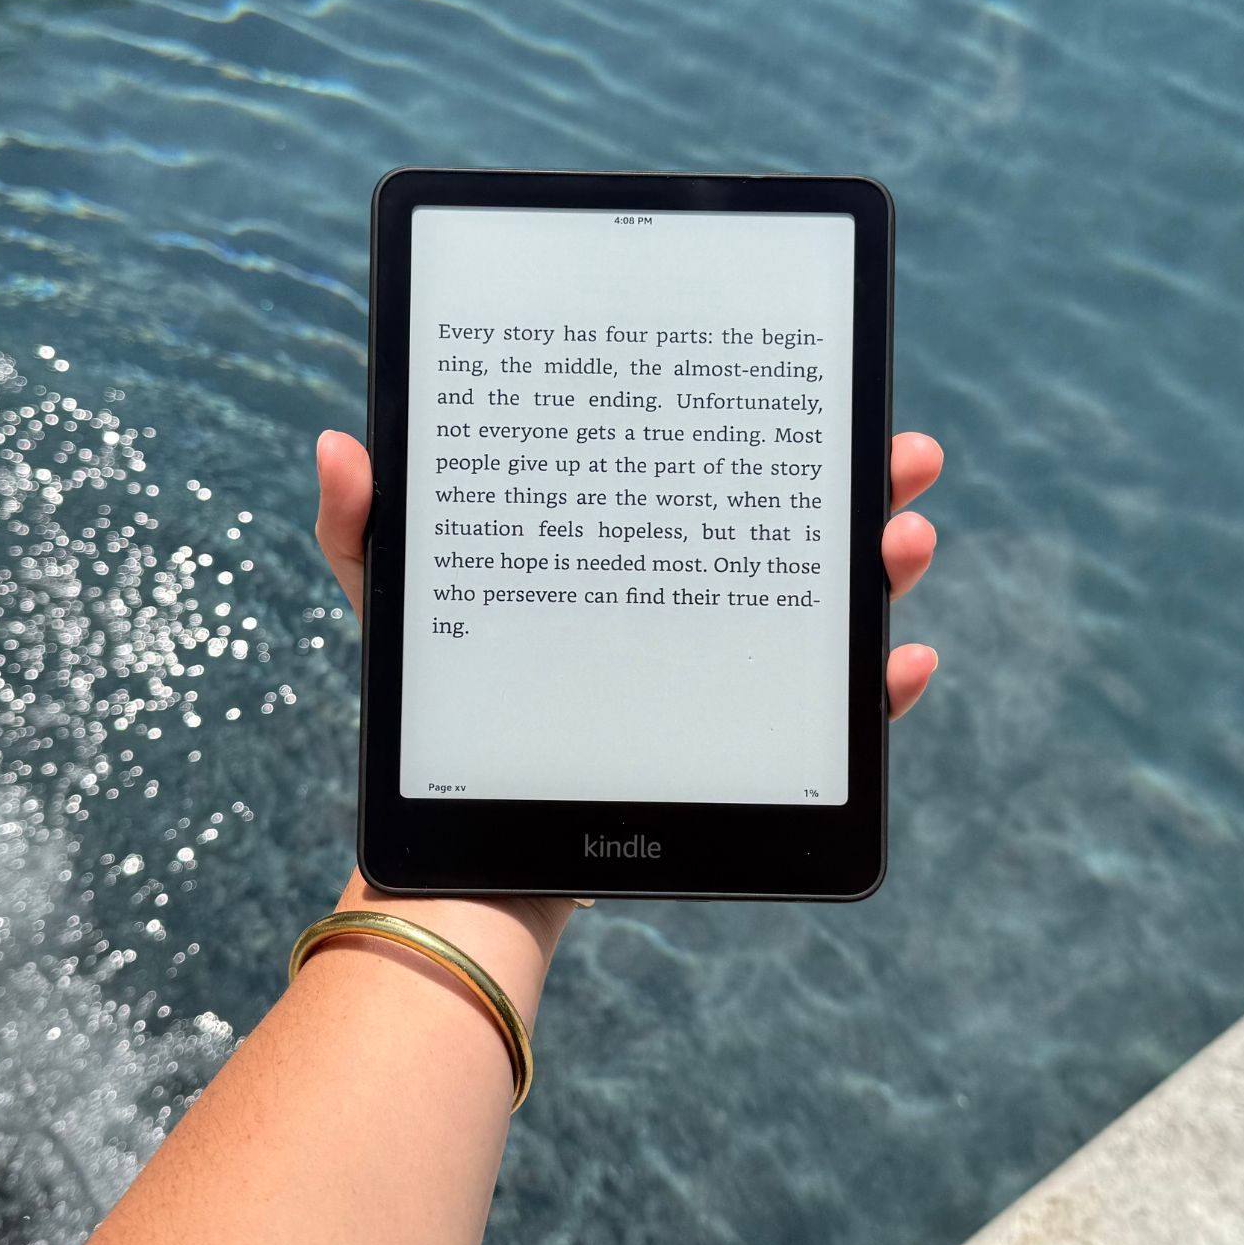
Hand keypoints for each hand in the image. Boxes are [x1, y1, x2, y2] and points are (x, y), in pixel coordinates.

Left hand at [312, 430, 944, 715]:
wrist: (466, 863)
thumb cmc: (438, 724)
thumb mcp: (398, 614)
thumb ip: (365, 532)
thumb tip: (340, 442)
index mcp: (626, 550)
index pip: (708, 467)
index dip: (768, 422)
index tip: (821, 381)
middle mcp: (686, 603)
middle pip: (788, 527)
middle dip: (859, 484)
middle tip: (903, 457)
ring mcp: (722, 678)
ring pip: (825, 615)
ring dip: (878, 575)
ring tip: (902, 545)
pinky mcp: (743, 754)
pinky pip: (829, 723)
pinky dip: (877, 695)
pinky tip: (903, 667)